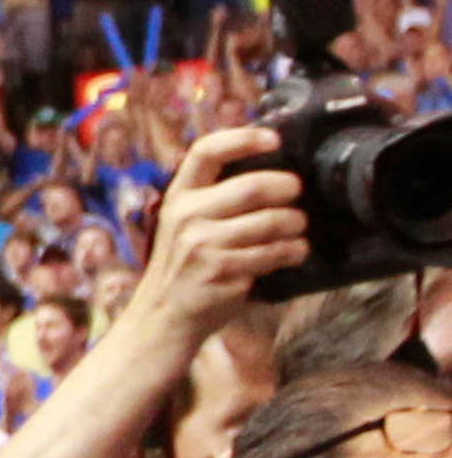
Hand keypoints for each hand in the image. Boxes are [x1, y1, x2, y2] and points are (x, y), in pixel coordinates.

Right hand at [129, 126, 304, 356]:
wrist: (160, 319)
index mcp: (178, 198)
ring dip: (295, 225)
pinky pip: (273, 253)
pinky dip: (292, 252)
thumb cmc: (183, 269)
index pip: (206, 151)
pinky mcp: (221, 272)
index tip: (274, 139)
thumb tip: (270, 171)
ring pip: (272, 222)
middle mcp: (186, 218)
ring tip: (297, 230)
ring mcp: (202, 246)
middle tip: (296, 194)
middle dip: (287, 188)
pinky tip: (291, 254)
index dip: (243, 138)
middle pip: (253, 186)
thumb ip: (214, 199)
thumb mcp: (184, 225)